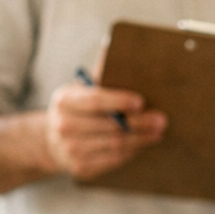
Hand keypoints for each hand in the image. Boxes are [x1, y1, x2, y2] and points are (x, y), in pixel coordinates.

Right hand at [44, 81, 165, 179]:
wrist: (53, 141)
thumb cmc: (78, 110)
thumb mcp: (82, 90)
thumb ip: (100, 75)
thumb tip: (113, 45)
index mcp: (64, 100)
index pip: (95, 100)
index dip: (119, 101)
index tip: (141, 101)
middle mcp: (64, 126)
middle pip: (109, 125)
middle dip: (139, 123)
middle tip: (161, 119)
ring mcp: (70, 149)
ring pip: (114, 144)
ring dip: (140, 139)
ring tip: (157, 132)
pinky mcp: (80, 168)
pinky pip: (113, 160)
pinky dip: (131, 151)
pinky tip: (143, 144)